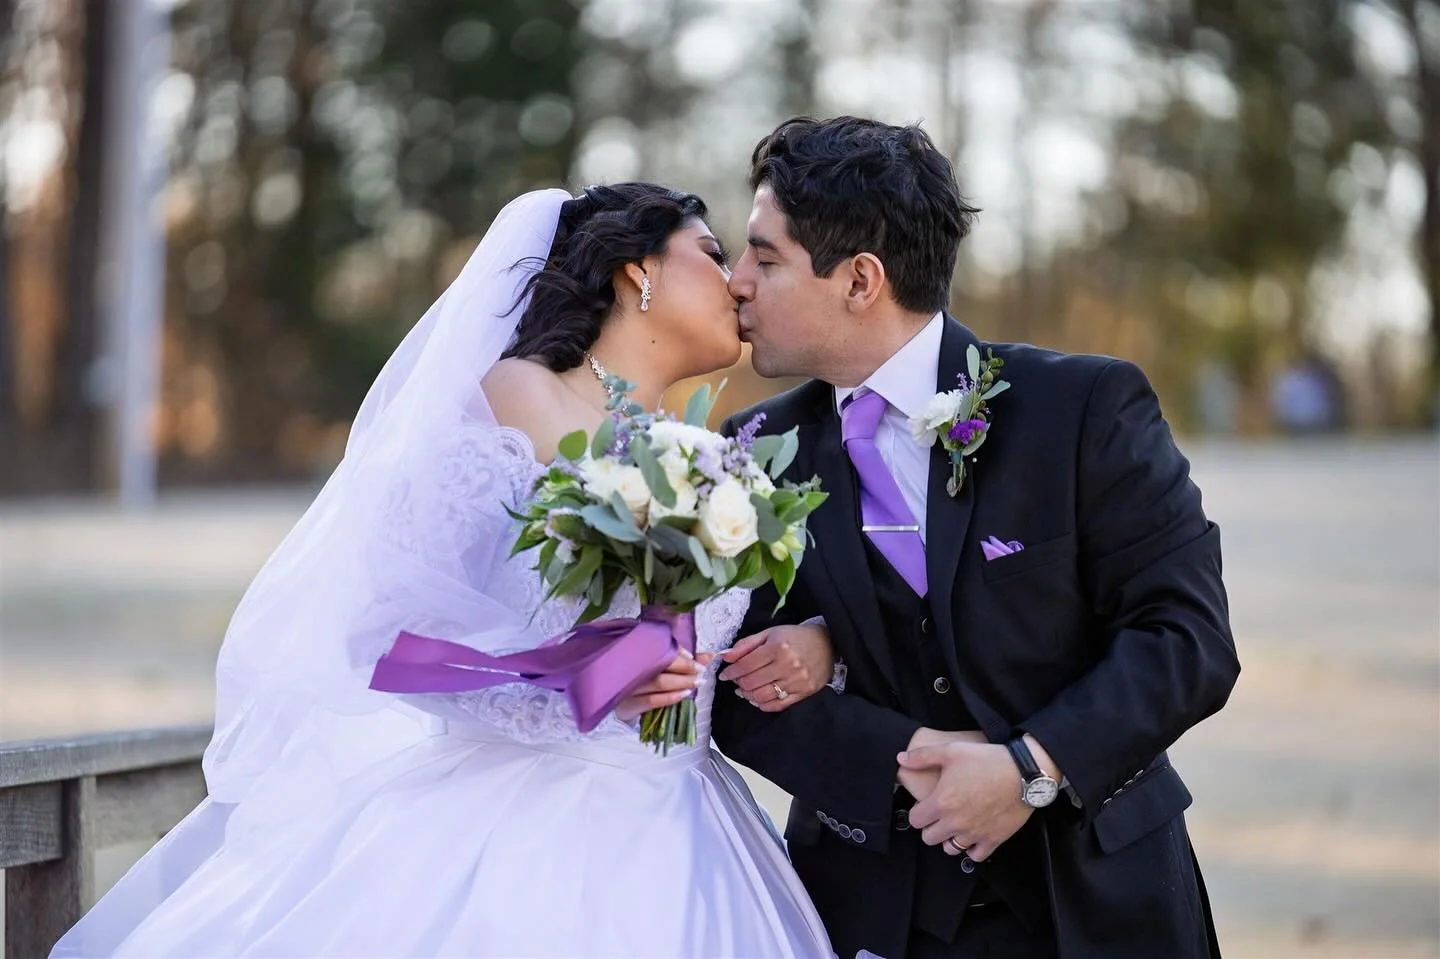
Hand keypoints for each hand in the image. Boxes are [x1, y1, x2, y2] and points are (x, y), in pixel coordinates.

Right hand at [615, 650, 713, 722]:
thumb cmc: (639, 674)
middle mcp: (628, 667)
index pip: (657, 647)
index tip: (693, 657)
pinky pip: (651, 701)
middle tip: (701, 670)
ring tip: (697, 682)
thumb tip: (709, 656)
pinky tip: (684, 694)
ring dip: (681, 682)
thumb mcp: (657, 662)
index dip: (677, 652)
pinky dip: (670, 697)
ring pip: (658, 683)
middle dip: (684, 667)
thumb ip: (682, 658)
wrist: (610, 694)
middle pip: (660, 665)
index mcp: (633, 651)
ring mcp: (627, 687)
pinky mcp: (627, 705)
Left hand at [717, 623, 833, 711]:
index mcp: (777, 647)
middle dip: (739, 683)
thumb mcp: (769, 633)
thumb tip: (725, 657)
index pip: (746, 665)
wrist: (826, 643)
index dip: (731, 672)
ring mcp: (797, 681)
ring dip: (748, 695)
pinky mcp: (804, 693)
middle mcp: (787, 665)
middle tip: (736, 681)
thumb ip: (746, 645)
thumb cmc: (795, 637)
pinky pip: (778, 705)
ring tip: (745, 690)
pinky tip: (758, 698)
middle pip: (752, 682)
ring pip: (762, 696)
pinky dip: (763, 705)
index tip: (725, 674)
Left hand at [897, 740, 1031, 863]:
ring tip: (956, 825)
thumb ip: (922, 756)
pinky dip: (971, 849)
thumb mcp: (951, 751)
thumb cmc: (987, 760)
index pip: (915, 820)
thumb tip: (900, 758)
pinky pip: (975, 856)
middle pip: (929, 838)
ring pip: (950, 849)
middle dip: (930, 827)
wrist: (1024, 773)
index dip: (918, 812)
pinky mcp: (993, 840)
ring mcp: (974, 834)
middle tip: (940, 815)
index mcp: (941, 802)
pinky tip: (973, 835)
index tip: (926, 805)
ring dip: (949, 839)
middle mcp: (955, 822)